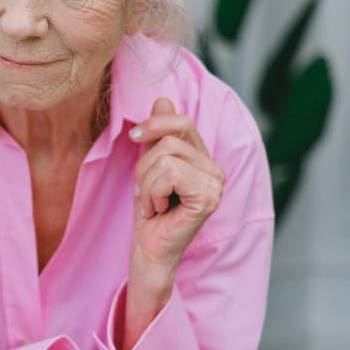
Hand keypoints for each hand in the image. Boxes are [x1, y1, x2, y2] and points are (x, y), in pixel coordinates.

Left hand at [124, 98, 224, 347]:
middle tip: (147, 192)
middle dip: (145, 167)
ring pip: (166, 156)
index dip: (155, 124)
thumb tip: (163, 99)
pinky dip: (153, 192)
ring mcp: (216, 184)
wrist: (149, 250)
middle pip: (169, 140)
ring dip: (147, 183)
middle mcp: (216, 169)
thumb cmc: (150, 213)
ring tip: (154, 203)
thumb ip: (158, 135)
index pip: (182, 122)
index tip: (134, 137)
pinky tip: (159, 210)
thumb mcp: (149, 167)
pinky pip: (169, 173)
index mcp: (204, 159)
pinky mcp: (208, 197)